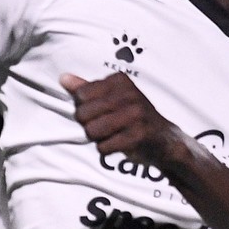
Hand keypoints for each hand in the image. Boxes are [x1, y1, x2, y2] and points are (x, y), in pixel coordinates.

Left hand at [59, 73, 187, 168]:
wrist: (164, 139)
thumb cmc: (133, 116)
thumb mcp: (113, 97)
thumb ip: (87, 88)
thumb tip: (63, 78)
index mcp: (120, 80)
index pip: (81, 95)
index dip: (85, 108)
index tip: (101, 111)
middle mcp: (128, 94)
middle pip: (82, 114)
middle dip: (89, 125)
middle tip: (106, 126)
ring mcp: (134, 115)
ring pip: (91, 130)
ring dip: (98, 138)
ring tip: (112, 134)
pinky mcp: (137, 135)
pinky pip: (103, 146)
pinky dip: (107, 149)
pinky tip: (120, 143)